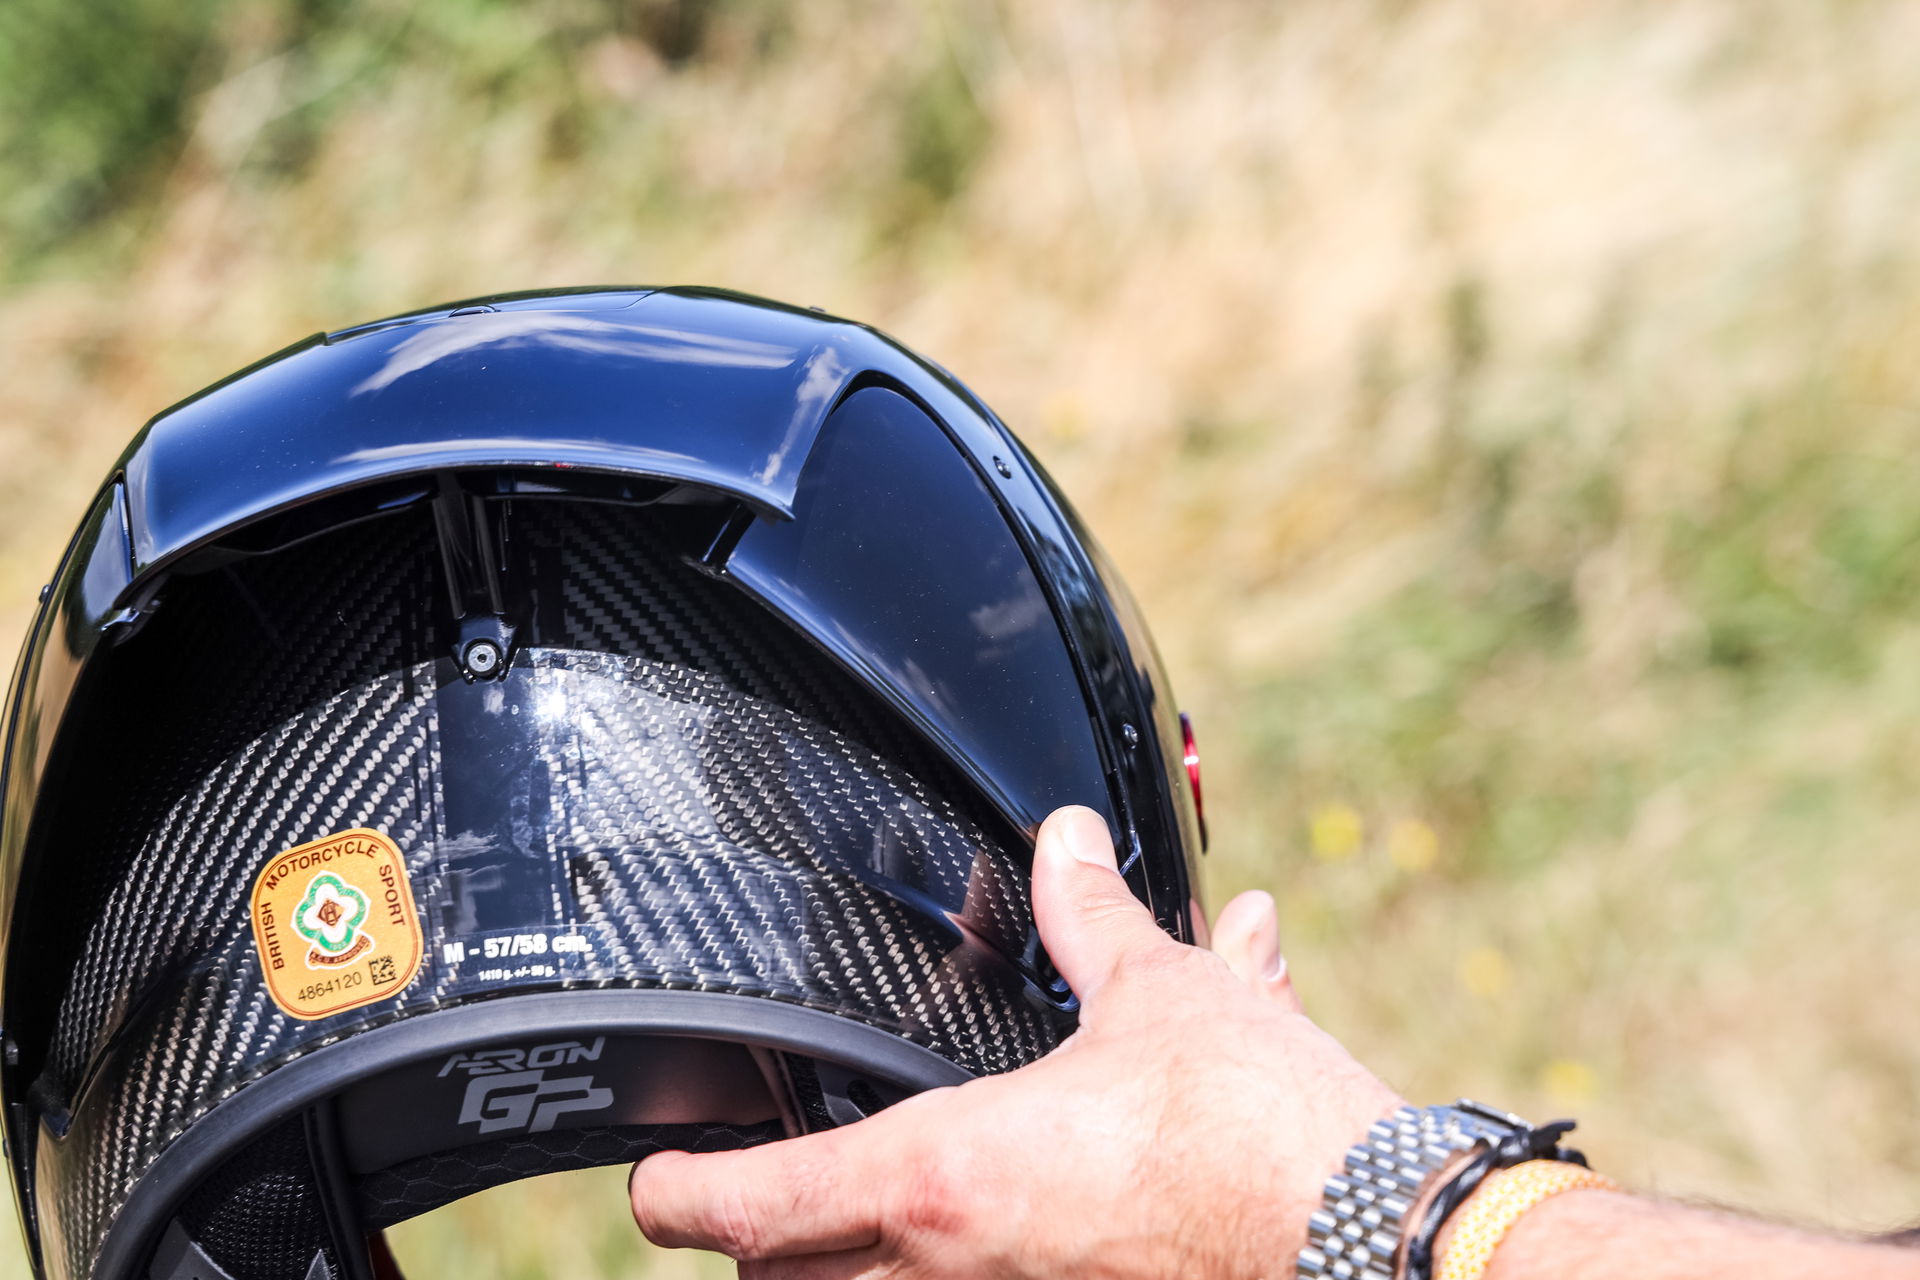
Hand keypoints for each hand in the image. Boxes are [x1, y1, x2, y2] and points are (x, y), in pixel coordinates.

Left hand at [629, 805, 1403, 1278]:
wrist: (1368, 1241)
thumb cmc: (1256, 1129)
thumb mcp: (1158, 998)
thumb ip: (1090, 920)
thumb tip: (1069, 842)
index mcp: (942, 1178)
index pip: (753, 1205)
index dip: (682, 1196)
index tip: (657, 1183)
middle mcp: (952, 1277)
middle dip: (760, 1248)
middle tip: (756, 1207)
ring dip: (851, 1275)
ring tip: (857, 1234)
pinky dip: (951, 1275)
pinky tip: (1003, 1235)